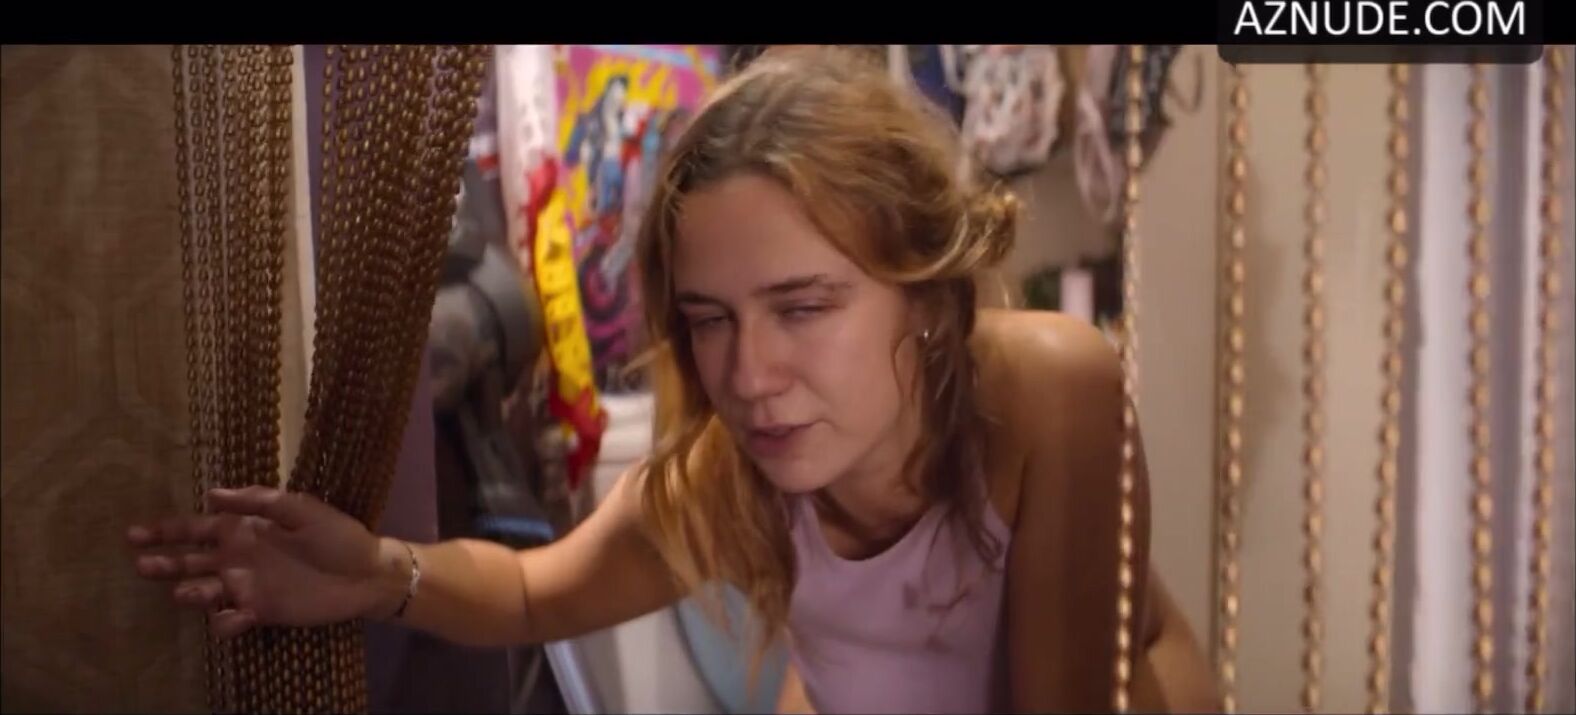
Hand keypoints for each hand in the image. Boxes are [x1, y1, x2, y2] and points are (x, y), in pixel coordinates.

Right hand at [127, 486, 396, 639]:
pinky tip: (231, 616)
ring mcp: (247, 587)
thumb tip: (211, 494)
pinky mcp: (261, 612)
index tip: (135, 534)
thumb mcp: (302, 509)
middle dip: (164, 562)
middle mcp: (238, 558)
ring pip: (204, 591)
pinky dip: (224, 623)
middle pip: (190, 561)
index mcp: (245, 530)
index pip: (196, 529)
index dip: (166, 531)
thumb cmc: (338, 536)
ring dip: (190, 592)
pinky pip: (230, 620)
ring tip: (184, 591)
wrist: (368, 574)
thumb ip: (258, 501)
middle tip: (141, 564)